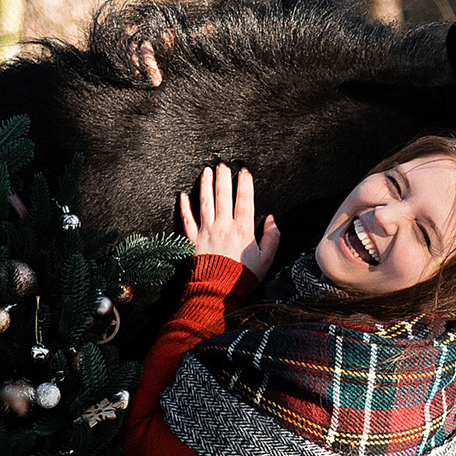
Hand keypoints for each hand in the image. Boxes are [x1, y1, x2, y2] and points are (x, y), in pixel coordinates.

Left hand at [179, 165, 282, 280]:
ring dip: (205, 184)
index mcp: (243, 229)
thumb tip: (271, 219)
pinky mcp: (193, 240)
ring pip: (205, 202)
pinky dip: (184, 207)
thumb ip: (272, 237)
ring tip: (206, 171)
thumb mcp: (266, 258)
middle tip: (223, 164)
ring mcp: (206, 231)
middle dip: (223, 177)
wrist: (219, 291)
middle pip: (223, 195)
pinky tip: (182, 195)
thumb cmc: (243, 276)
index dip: (245, 183)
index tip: (244, 170)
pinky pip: (187, 220)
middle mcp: (223, 226)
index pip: (245, 199)